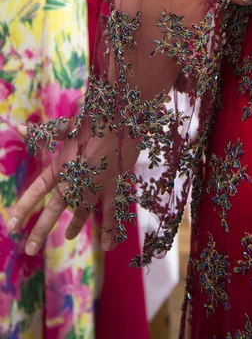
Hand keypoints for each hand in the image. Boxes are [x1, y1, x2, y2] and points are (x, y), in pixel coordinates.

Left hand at [7, 122, 137, 254]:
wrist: (123, 119)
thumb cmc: (95, 120)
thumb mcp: (68, 126)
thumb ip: (45, 133)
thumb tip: (19, 128)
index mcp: (62, 165)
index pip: (37, 190)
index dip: (23, 208)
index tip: (11, 225)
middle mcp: (76, 180)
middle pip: (54, 209)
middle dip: (40, 230)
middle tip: (29, 249)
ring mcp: (96, 186)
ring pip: (82, 213)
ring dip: (75, 226)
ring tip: (69, 237)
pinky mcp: (114, 187)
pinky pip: (111, 214)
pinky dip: (110, 230)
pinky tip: (108, 246)